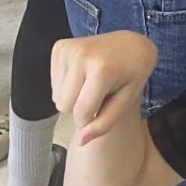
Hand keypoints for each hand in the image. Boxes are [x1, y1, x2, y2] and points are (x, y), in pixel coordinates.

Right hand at [52, 31, 157, 145]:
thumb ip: (104, 124)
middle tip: (100, 91)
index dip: (90, 120)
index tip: (104, 107)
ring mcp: (68, 49)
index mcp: (101, 69)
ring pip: (57, 97)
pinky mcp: (59, 47)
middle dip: (80, 106)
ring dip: (73, 95)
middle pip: (63, 106)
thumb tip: (80, 140)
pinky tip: (84, 73)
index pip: (80, 113)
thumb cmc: (132, 73)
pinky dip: (66, 84)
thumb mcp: (126, 100)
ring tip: (93, 81)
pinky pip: (53, 84)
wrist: (132, 44)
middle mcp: (81, 55)